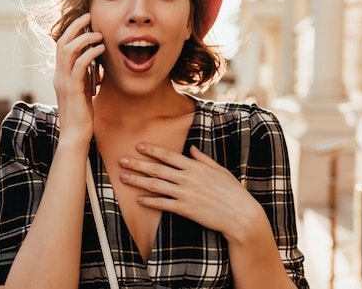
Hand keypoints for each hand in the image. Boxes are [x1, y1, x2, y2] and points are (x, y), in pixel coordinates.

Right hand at [53, 13, 103, 143]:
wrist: (75, 136)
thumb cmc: (81, 116)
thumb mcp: (83, 91)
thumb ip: (85, 77)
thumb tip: (95, 64)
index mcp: (60, 75)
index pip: (61, 46)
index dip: (71, 30)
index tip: (85, 20)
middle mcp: (59, 75)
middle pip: (62, 42)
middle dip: (75, 26)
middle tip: (88, 16)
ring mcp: (64, 82)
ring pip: (68, 50)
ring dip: (84, 38)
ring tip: (98, 34)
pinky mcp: (72, 89)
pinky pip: (79, 65)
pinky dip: (90, 53)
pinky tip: (101, 49)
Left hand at [118, 143, 265, 241]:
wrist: (240, 215)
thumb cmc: (233, 192)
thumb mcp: (220, 170)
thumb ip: (204, 159)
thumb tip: (192, 148)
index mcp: (196, 167)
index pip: (169, 155)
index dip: (152, 150)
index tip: (139, 145)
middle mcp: (188, 178)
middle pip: (157, 169)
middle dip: (137, 164)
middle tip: (121, 160)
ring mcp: (186, 194)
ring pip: (156, 185)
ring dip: (138, 181)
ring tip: (123, 178)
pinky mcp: (186, 209)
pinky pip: (163, 204)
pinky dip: (150, 201)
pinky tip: (138, 199)